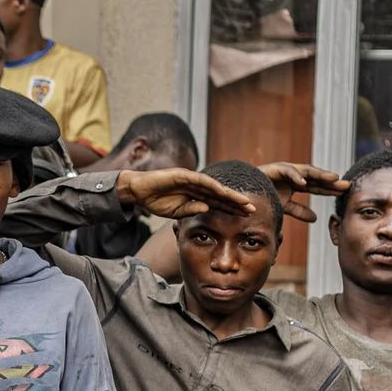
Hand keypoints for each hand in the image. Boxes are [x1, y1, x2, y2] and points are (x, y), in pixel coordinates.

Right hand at [114, 169, 255, 219]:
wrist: (138, 190)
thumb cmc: (156, 200)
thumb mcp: (176, 212)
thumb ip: (191, 210)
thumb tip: (207, 209)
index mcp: (196, 196)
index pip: (218, 203)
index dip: (232, 209)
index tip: (246, 215)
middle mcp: (197, 186)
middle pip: (221, 195)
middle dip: (236, 202)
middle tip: (253, 209)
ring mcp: (191, 179)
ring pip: (215, 187)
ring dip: (230, 194)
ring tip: (243, 202)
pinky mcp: (183, 175)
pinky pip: (201, 181)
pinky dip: (212, 186)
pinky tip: (224, 192)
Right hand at [255, 161, 348, 221]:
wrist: (243, 193)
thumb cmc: (262, 198)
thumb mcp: (284, 207)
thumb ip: (299, 210)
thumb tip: (315, 218)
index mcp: (296, 184)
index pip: (317, 187)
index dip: (330, 190)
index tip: (344, 194)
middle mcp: (294, 176)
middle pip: (316, 178)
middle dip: (331, 182)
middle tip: (347, 185)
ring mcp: (286, 170)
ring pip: (307, 172)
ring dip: (320, 175)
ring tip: (333, 179)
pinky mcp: (275, 168)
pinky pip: (288, 171)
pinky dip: (296, 176)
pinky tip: (304, 182)